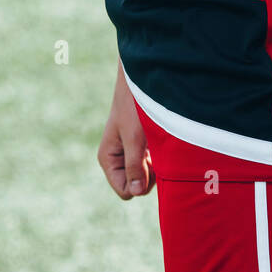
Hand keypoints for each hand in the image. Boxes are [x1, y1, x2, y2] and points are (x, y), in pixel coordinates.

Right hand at [97, 66, 155, 200]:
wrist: (142, 79)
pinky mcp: (142, 144)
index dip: (140, 183)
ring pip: (146, 174)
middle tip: (157, 151)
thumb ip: (134, 166)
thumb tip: (136, 192)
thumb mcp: (135, 137)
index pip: (126, 190)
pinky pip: (152, 163)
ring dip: (157, 164)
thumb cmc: (135, 105)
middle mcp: (118, 158)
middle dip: (150, 174)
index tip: (151, 163)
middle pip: (137, 185)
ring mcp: (130, 152)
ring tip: (159, 143)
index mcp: (108, 159)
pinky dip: (160, 156)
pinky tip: (163, 140)